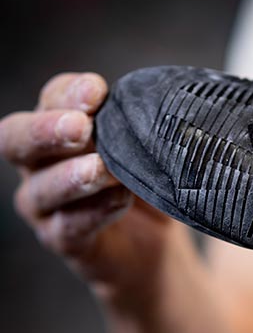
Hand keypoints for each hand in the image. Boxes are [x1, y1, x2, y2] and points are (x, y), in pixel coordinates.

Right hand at [0, 72, 187, 304]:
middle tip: (79, 127)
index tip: (98, 91)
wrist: (155, 241)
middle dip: (46, 130)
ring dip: (73, 176)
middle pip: (17, 139)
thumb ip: (141, 127)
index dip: (69, 93)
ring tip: (101, 168)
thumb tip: (155, 106)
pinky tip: (119, 200)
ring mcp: (45, 205)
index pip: (51, 99)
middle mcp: (40, 163)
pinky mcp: (62, 239)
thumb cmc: (146, 181)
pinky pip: (70, 226)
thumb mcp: (148, 148)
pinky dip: (95, 211)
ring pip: (43, 188)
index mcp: (58, 126)